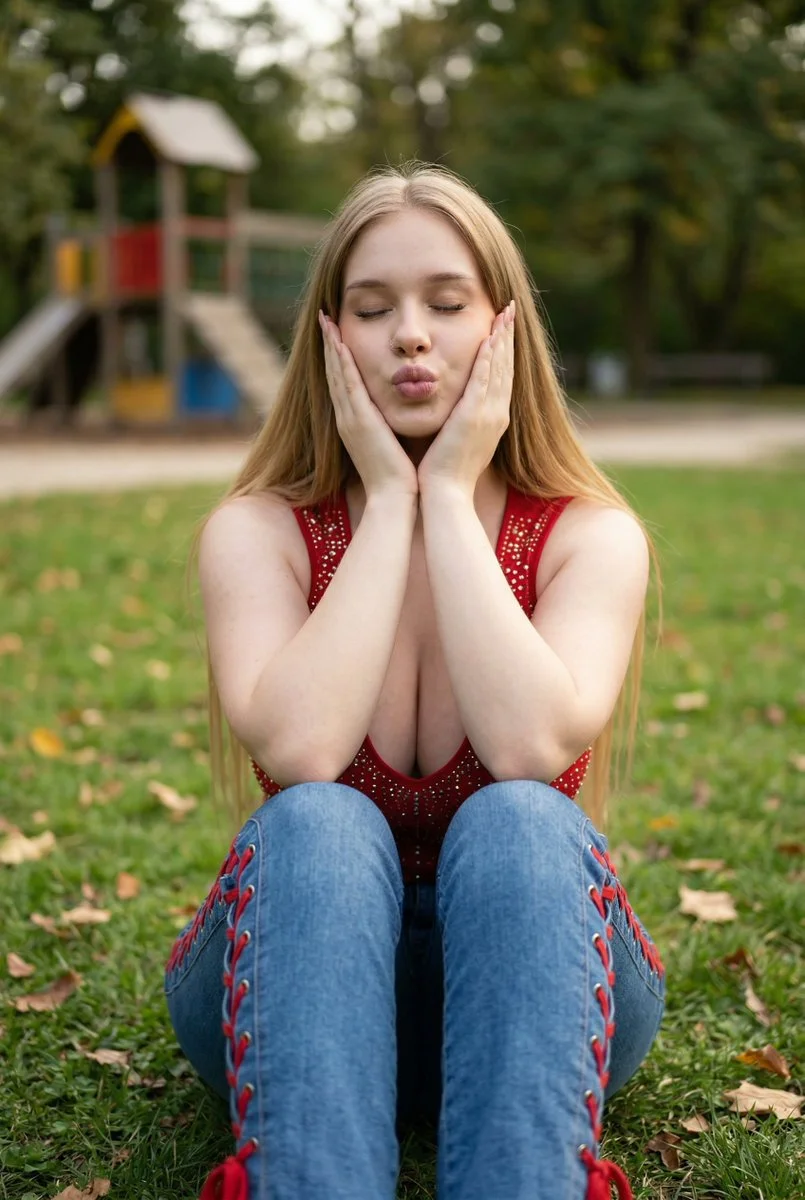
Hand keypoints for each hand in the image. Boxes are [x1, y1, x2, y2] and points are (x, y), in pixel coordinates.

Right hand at [319, 312, 418, 500]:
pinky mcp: (358, 420)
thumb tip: (395, 415)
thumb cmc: (399, 477)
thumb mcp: (391, 445)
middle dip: (329, 346)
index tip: (336, 335)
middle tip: (324, 319)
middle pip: (334, 374)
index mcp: (355, 424)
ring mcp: (350, 419)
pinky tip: (338, 342)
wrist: (394, 498)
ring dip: (331, 346)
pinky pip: (347, 384)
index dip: (337, 359)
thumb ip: (389, 427)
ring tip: (326, 321)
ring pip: (336, 374)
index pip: (344, 384)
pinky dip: (341, 362)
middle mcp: (347, 418)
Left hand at [417, 302, 514, 497]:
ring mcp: (488, 415)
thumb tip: (457, 409)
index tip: (503, 327)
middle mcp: (497, 414)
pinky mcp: (474, 417)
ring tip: (505, 313)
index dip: (504, 350)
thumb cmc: (445, 472)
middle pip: (506, 366)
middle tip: (510, 309)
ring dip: (502, 339)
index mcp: (493, 419)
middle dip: (508, 336)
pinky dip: (488, 358)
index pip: (501, 376)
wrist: (445, 495)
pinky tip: (489, 338)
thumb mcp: (458, 440)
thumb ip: (462, 421)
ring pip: (499, 369)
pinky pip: (483, 381)